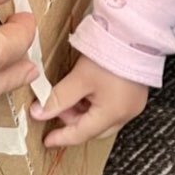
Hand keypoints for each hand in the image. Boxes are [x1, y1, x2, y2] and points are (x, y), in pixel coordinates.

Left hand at [30, 55, 147, 146]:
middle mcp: (126, 114)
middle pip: (94, 129)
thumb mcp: (79, 78)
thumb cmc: (110, 55)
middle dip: (74, 122)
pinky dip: (97, 106)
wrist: (135, 35)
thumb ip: (58, 98)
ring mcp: (133, 104)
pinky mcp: (135, 94)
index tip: (48, 140)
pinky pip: (113, 109)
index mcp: (113, 114)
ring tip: (71, 95)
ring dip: (85, 113)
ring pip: (104, 120)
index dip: (62, 137)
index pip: (82, 134)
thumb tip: (39, 113)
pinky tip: (87, 91)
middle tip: (57, 108)